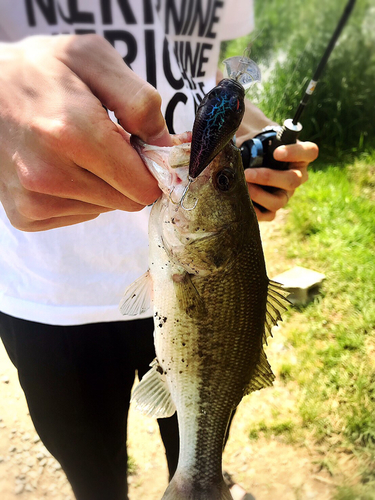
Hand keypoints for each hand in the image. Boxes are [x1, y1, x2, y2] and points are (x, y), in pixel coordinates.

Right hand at [0, 35, 171, 231]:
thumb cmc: (42, 70)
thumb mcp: (94, 59)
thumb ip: (139, 101)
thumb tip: (164, 148)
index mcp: (73, 132)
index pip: (144, 187)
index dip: (150, 168)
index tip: (140, 148)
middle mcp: (49, 174)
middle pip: (127, 201)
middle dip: (126, 175)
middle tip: (105, 144)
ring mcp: (33, 199)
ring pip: (104, 209)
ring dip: (102, 184)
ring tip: (76, 150)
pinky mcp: (24, 215)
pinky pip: (79, 215)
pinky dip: (79, 194)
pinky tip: (60, 166)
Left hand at [244, 141, 318, 220]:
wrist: (248, 161)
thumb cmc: (256, 146)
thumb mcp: (258, 138)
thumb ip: (253, 140)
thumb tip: (235, 146)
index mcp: (299, 156)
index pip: (309, 152)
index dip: (295, 153)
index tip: (276, 153)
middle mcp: (297, 176)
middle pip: (293, 180)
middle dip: (268, 177)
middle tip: (248, 173)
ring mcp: (286, 194)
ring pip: (280, 201)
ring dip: (259, 195)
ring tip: (243, 187)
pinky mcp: (272, 208)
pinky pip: (269, 215)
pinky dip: (255, 210)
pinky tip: (242, 202)